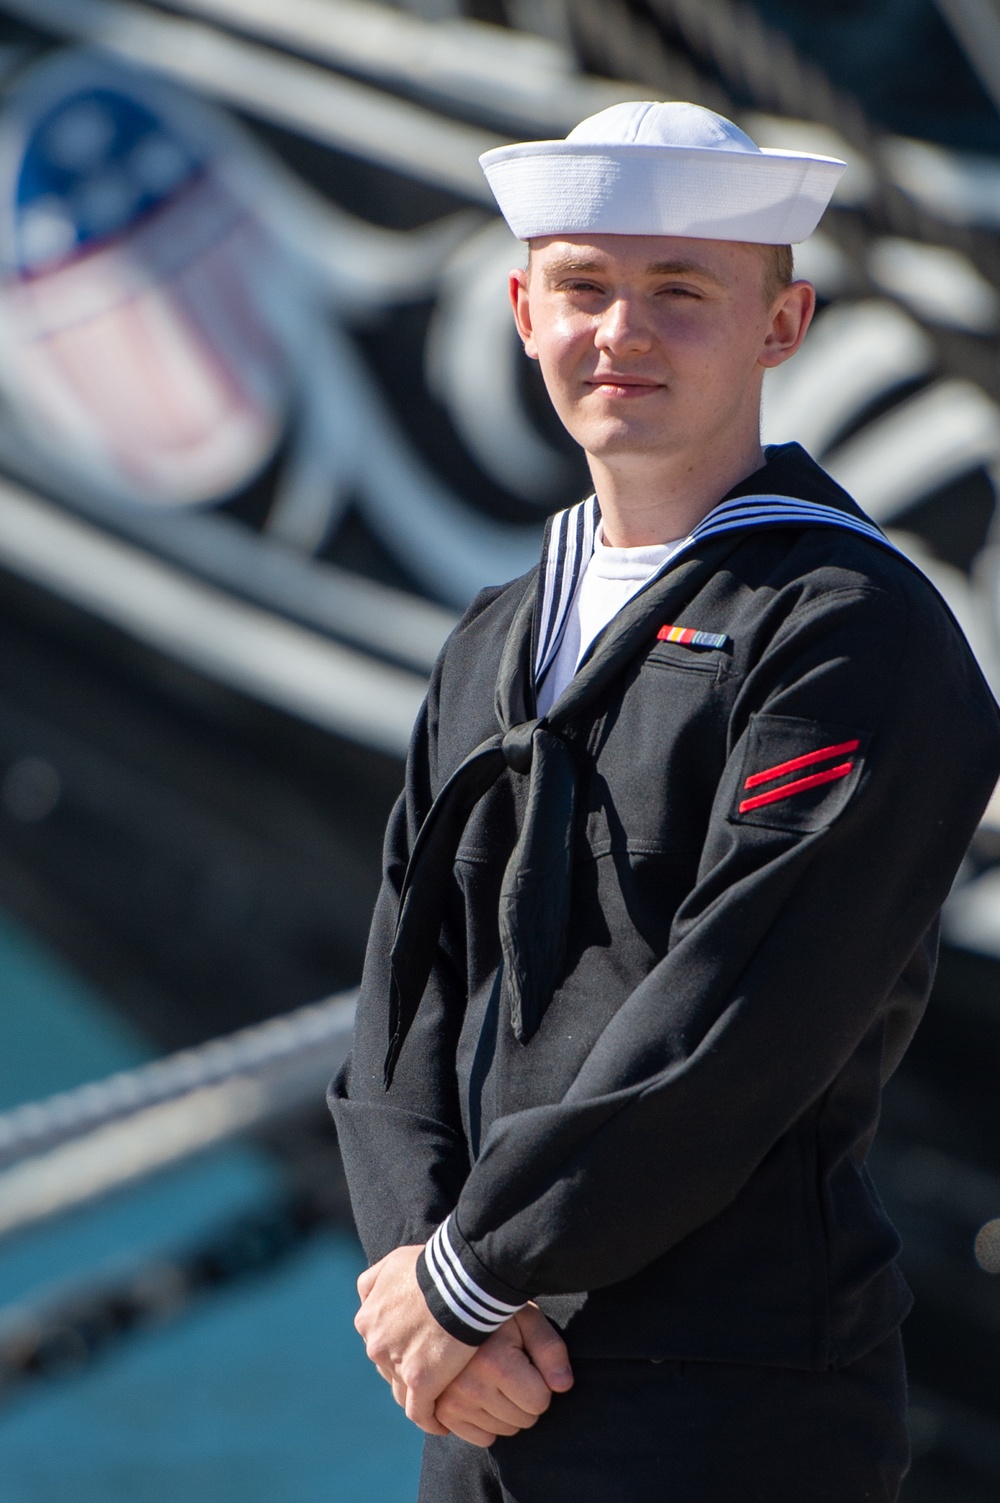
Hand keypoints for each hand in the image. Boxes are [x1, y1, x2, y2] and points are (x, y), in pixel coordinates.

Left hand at [355, 1245, 476, 1433]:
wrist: (460, 1278)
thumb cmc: (433, 1265)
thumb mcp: (393, 1262)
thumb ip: (374, 1281)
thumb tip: (368, 1298)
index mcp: (367, 1318)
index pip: (378, 1342)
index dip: (397, 1347)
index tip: (415, 1349)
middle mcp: (375, 1343)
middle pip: (388, 1367)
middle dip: (406, 1371)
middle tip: (430, 1373)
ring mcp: (396, 1364)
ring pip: (402, 1392)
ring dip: (417, 1397)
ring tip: (437, 1401)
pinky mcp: (421, 1382)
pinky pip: (420, 1412)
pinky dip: (430, 1420)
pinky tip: (441, 1424)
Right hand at [434, 1304, 573, 1447]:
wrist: (452, 1308)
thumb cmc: (496, 1312)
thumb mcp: (528, 1317)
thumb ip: (550, 1349)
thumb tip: (563, 1385)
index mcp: (494, 1363)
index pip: (540, 1401)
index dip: (541, 1383)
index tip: (529, 1363)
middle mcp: (470, 1386)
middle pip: (524, 1420)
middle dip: (525, 1399)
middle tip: (512, 1369)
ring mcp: (453, 1402)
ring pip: (504, 1431)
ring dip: (507, 1411)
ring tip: (495, 1378)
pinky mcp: (443, 1412)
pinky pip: (483, 1439)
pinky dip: (488, 1423)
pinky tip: (484, 1395)